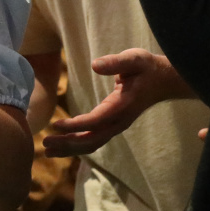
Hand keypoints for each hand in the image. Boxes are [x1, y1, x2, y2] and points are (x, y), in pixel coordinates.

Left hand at [42, 49, 191, 156]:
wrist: (165, 80)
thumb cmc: (147, 68)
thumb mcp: (134, 59)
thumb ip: (115, 62)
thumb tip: (95, 65)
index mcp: (123, 106)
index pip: (96, 120)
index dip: (76, 125)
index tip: (56, 125)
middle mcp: (120, 121)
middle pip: (92, 138)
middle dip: (68, 143)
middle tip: (44, 145)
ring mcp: (117, 125)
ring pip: (92, 143)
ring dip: (70, 148)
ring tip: (48, 151)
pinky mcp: (114, 124)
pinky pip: (95, 139)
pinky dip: (78, 144)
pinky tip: (63, 145)